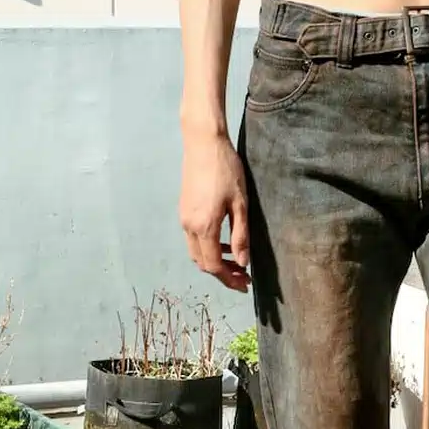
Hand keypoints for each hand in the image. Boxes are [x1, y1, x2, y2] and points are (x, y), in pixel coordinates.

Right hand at [179, 134, 250, 291]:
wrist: (203, 143)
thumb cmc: (226, 170)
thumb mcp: (240, 205)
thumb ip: (241, 236)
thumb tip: (243, 263)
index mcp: (204, 227)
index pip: (213, 266)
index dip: (229, 279)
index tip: (245, 284)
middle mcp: (189, 226)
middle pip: (202, 263)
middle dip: (222, 274)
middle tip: (243, 277)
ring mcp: (183, 218)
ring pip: (196, 252)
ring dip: (214, 261)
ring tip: (236, 261)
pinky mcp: (183, 210)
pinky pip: (193, 239)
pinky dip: (208, 248)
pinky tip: (224, 243)